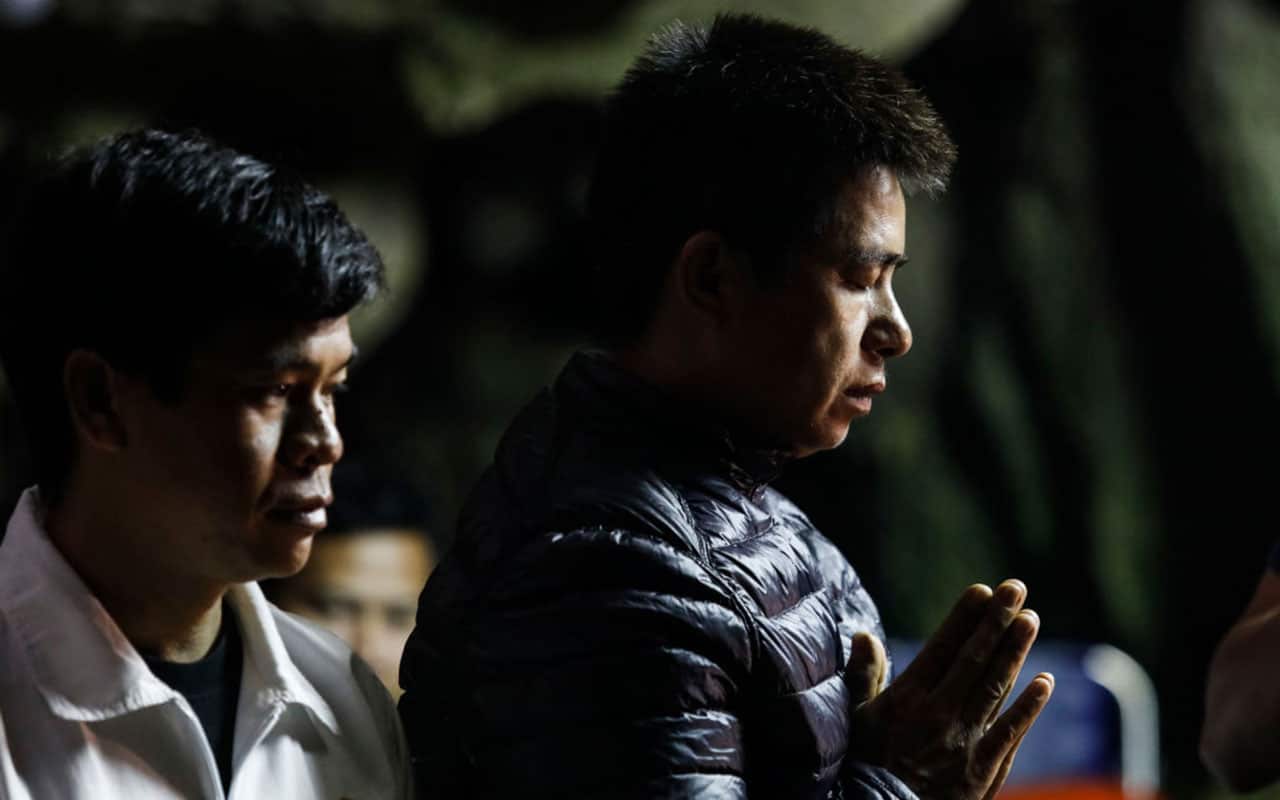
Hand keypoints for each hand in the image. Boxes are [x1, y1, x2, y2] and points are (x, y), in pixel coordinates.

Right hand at [849, 580, 1053, 799]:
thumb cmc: (865, 768)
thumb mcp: (854, 721)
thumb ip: (862, 678)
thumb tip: (864, 635)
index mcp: (906, 701)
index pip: (941, 648)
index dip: (963, 618)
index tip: (982, 591)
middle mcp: (937, 716)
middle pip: (973, 660)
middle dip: (996, 622)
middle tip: (1016, 587)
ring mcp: (963, 743)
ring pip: (994, 688)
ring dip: (1014, 652)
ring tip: (1031, 618)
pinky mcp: (982, 771)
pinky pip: (1010, 732)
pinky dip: (1029, 706)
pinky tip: (1045, 681)